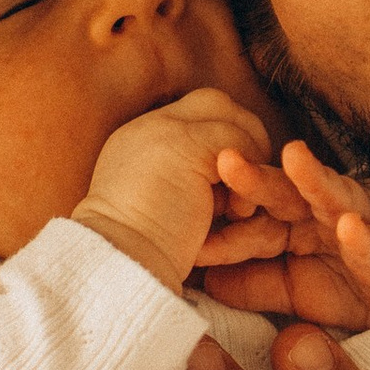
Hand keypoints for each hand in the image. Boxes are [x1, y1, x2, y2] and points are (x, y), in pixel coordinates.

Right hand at [74, 83, 273, 289]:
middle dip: (244, 138)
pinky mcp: (185, 144)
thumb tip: (225, 180)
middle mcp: (147, 127)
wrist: (119, 267)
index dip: (221, 142)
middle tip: (247, 187)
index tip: (229, 187)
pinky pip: (238, 142)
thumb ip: (182, 183)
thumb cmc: (140, 259)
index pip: (192, 116)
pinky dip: (248, 175)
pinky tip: (237, 212)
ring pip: (232, 117)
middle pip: (213, 103)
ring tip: (239, 206)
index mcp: (136, 142)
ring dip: (250, 158)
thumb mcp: (156, 210)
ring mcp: (165, 129)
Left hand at [197, 138, 369, 328]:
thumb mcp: (285, 290)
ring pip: (328, 196)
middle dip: (253, 176)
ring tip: (291, 158)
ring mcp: (353, 219)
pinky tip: (348, 224)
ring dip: (311, 177)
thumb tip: (200, 280)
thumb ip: (247, 284)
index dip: (222, 220)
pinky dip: (361, 232)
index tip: (187, 224)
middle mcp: (316, 210)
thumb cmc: (342, 283)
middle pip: (279, 191)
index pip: (248, 215)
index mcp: (287, 219)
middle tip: (222, 159)